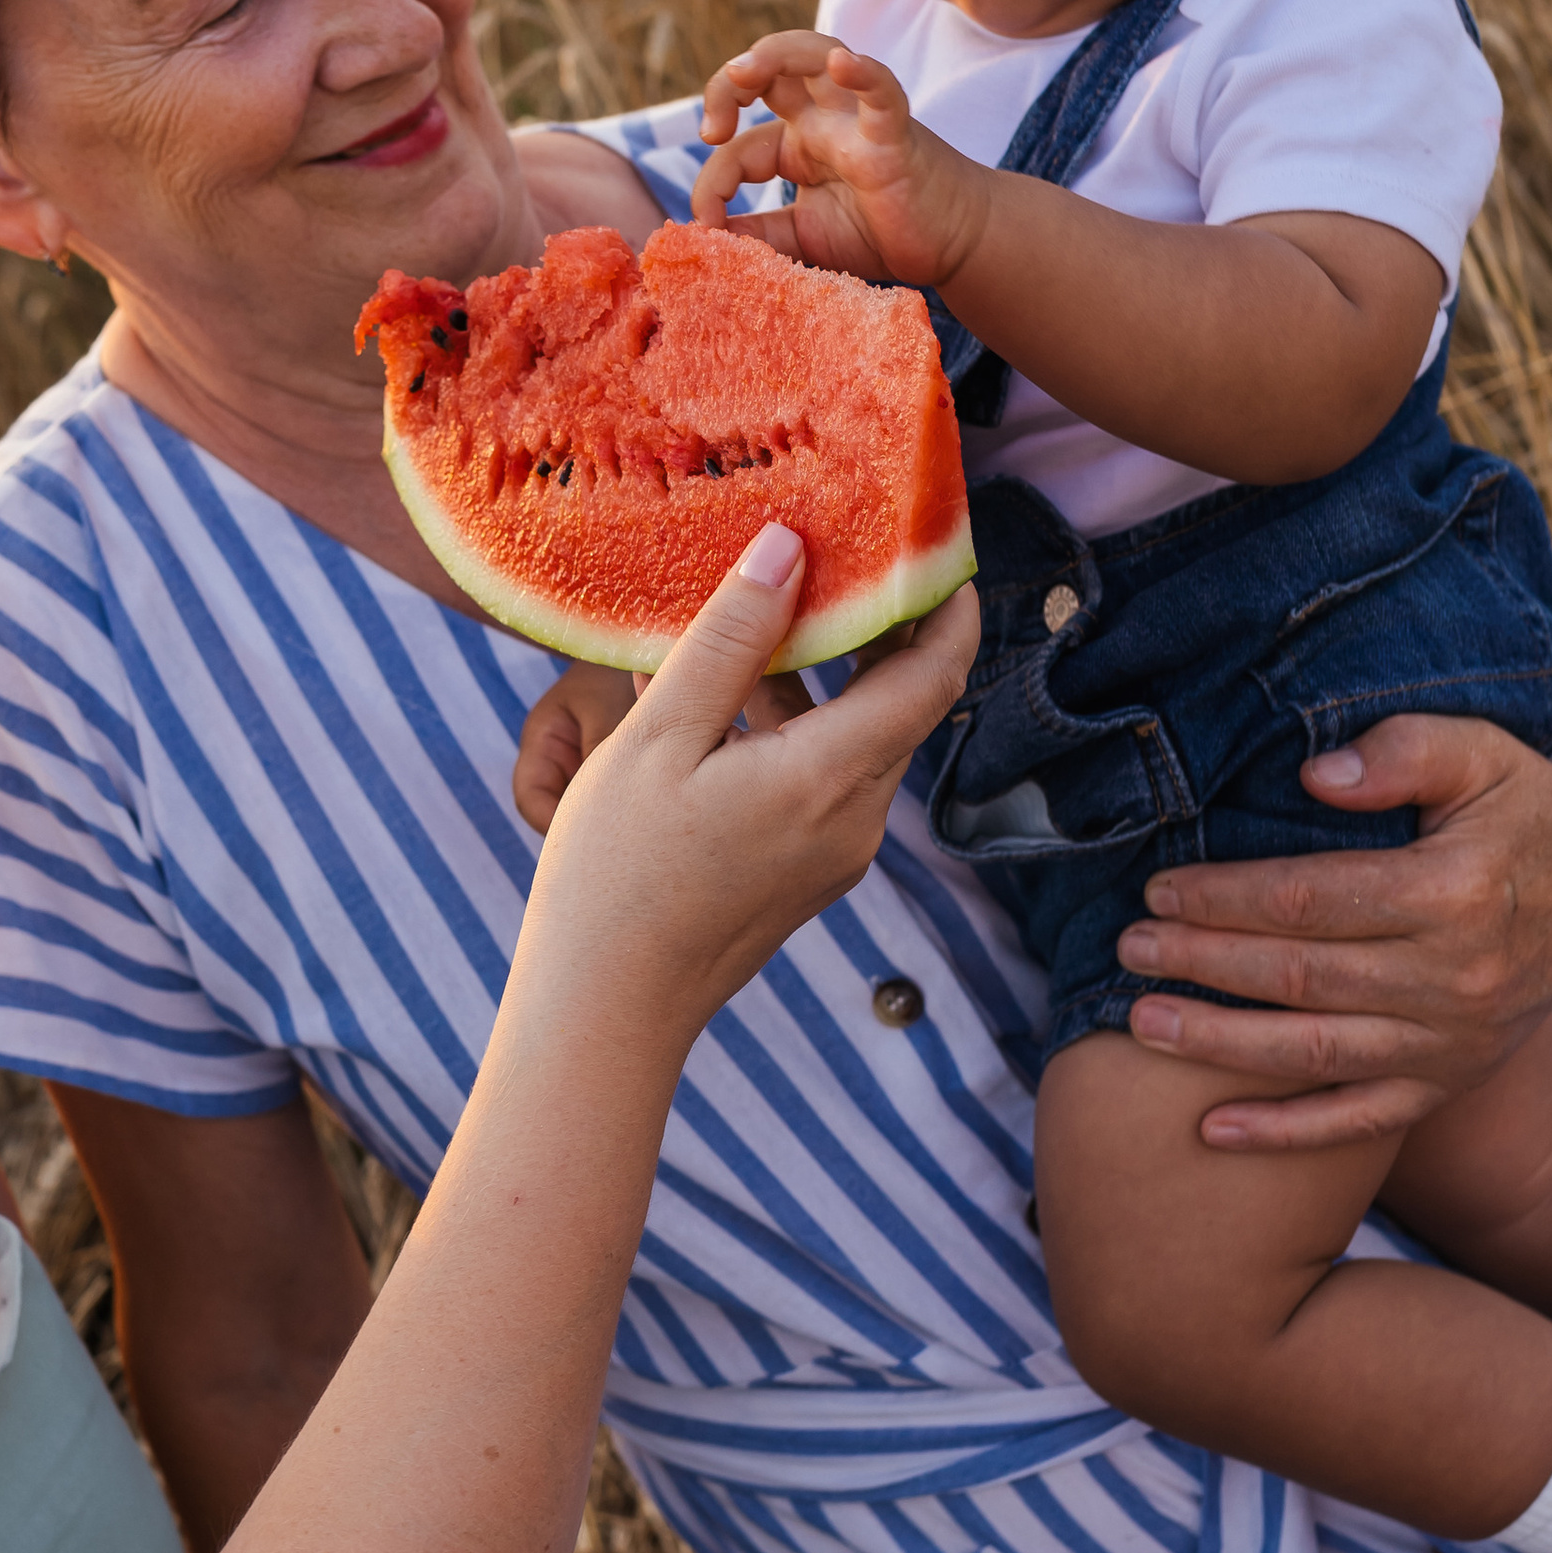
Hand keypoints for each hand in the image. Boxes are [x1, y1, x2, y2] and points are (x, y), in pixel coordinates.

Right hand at [522, 526, 983, 1050]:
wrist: (605, 1010)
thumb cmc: (614, 875)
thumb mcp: (656, 738)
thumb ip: (729, 639)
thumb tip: (789, 548)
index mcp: (829, 778)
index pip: (937, 671)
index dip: (946, 600)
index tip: (927, 543)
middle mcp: (857, 819)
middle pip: (905, 702)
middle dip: (881, 627)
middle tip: (834, 556)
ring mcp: (839, 854)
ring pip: (862, 740)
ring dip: (826, 679)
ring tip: (755, 624)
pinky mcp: (811, 875)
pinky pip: (830, 781)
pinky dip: (800, 730)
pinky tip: (726, 707)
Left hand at [693, 32, 985, 289]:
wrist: (951, 244)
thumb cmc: (879, 234)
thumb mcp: (801, 239)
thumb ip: (755, 235)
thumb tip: (699, 238)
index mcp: (798, 144)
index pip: (739, 148)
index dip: (711, 181)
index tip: (704, 222)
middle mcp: (823, 120)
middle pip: (770, 71)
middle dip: (727, 84)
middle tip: (710, 128)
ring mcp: (857, 120)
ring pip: (816, 55)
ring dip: (773, 54)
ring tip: (742, 72)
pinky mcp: (895, 134)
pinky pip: (882, 91)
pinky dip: (864, 72)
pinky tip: (842, 63)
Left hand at [1115, 696, 1551, 1151]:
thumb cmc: (1518, 806)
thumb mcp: (1480, 752)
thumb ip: (1402, 749)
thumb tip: (1316, 774)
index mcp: (1453, 893)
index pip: (1312, 900)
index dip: (1226, 897)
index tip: (1158, 889)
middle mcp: (1454, 978)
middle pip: (1301, 976)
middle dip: (1203, 963)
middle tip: (1127, 949)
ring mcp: (1452, 1041)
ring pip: (1317, 1052)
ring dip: (1221, 1044)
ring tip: (1141, 1024)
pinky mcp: (1449, 1080)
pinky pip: (1361, 1121)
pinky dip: (1286, 1133)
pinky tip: (1212, 1130)